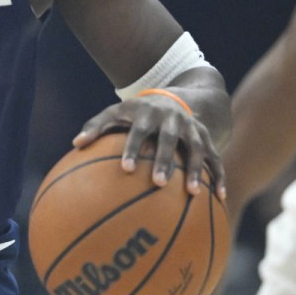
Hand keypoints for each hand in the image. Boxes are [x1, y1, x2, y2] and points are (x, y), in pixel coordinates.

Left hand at [72, 90, 225, 198]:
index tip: (126, 169)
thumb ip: (96, 127)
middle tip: (158, 183)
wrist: (175, 97)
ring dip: (195, 170)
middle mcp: (172, 119)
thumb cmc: (137, 112)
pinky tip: (220, 197)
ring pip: (196, 149)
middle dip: (165, 160)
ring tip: (192, 193)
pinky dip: (219, 176)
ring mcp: (192, 128)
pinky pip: (215, 158)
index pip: (139, 131)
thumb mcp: (116, 112)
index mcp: (148, 113)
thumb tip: (76, 144)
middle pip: (169, 140)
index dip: (133, 148)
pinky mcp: (207, 138)